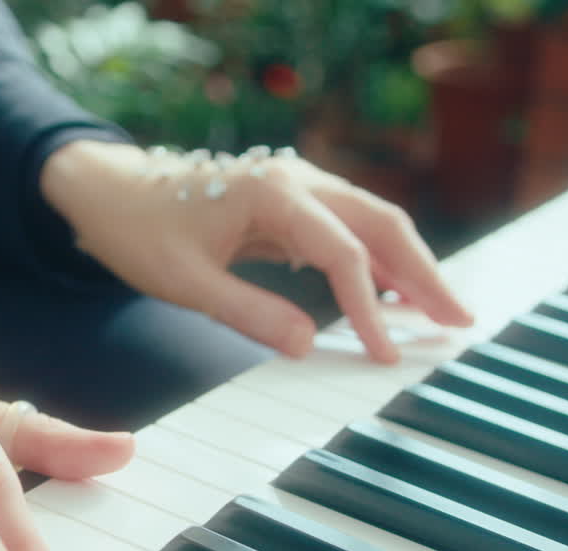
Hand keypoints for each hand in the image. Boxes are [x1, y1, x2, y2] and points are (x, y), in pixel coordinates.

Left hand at [42, 141, 474, 363]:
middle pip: (381, 224)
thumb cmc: (139, 230)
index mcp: (273, 192)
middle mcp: (296, 180)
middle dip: (424, 274)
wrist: (107, 192)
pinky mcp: (290, 203)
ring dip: (410, 265)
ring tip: (442, 312)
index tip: (387, 352)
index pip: (343, 252)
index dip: (370, 306)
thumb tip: (308, 346)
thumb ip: (248, 311)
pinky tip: (394, 292)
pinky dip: (376, 260)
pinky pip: (346, 230)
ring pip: (371, 223)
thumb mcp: (185, 281)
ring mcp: (296, 187)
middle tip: (460, 321)